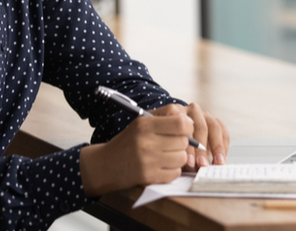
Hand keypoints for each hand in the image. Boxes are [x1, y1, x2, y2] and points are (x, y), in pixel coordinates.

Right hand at [79, 112, 193, 196]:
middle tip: (170, 144)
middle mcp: (146, 142)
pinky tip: (160, 166)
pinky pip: (175, 173)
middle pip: (184, 142)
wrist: (106, 164)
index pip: (182, 124)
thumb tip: (190, 122)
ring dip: (177, 158)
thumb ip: (164, 118)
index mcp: (145, 124)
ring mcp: (148, 161)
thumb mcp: (141, 122)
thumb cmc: (128, 142)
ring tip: (165, 155)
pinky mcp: (149, 177)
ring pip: (182, 158)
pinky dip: (171, 170)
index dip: (187, 127)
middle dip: (181, 143)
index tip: (183, 129)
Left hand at [151, 103, 229, 171]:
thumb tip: (187, 167)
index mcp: (174, 111)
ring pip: (213, 127)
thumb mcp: (164, 142)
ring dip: (216, 147)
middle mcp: (190, 110)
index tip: (188, 161)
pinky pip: (223, 131)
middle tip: (201, 164)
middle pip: (199, 127)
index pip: (181, 124)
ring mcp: (204, 114)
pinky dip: (223, 145)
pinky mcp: (215, 120)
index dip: (186, 144)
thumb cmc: (167, 139)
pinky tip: (221, 158)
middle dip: (201, 149)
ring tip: (217, 163)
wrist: (174, 132)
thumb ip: (173, 151)